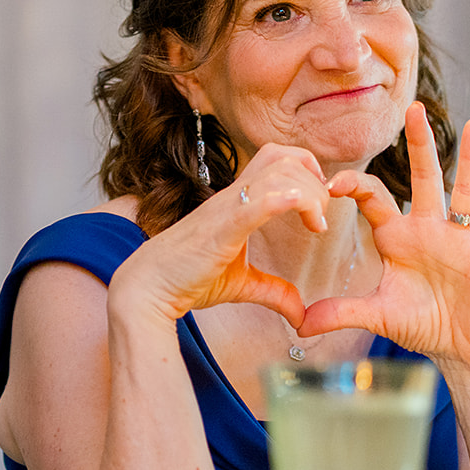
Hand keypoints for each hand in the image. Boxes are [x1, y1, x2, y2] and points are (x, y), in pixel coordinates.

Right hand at [113, 143, 336, 328]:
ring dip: (310, 192)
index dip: (307, 171)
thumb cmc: (186, 279)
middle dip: (315, 180)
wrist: (148, 288)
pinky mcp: (224, 226)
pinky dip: (292, 200)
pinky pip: (262, 199)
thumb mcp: (241, 284)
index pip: (278, 158)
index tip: (317, 210)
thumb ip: (273, 292)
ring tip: (317, 224)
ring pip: (280, 170)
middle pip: (285, 156)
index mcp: (237, 201)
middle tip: (320, 219)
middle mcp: (233, 196)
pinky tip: (310, 221)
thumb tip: (300, 313)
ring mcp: (228, 207)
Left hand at [302, 103, 469, 372]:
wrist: (456, 348)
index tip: (332, 184)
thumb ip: (340, 313)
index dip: (354, 187)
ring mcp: (462, 241)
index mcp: (398, 237)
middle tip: (413, 107)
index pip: (374, 199)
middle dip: (419, 145)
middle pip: (424, 179)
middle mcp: (430, 230)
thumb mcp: (376, 316)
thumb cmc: (419, 324)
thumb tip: (298, 324)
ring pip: (468, 192)